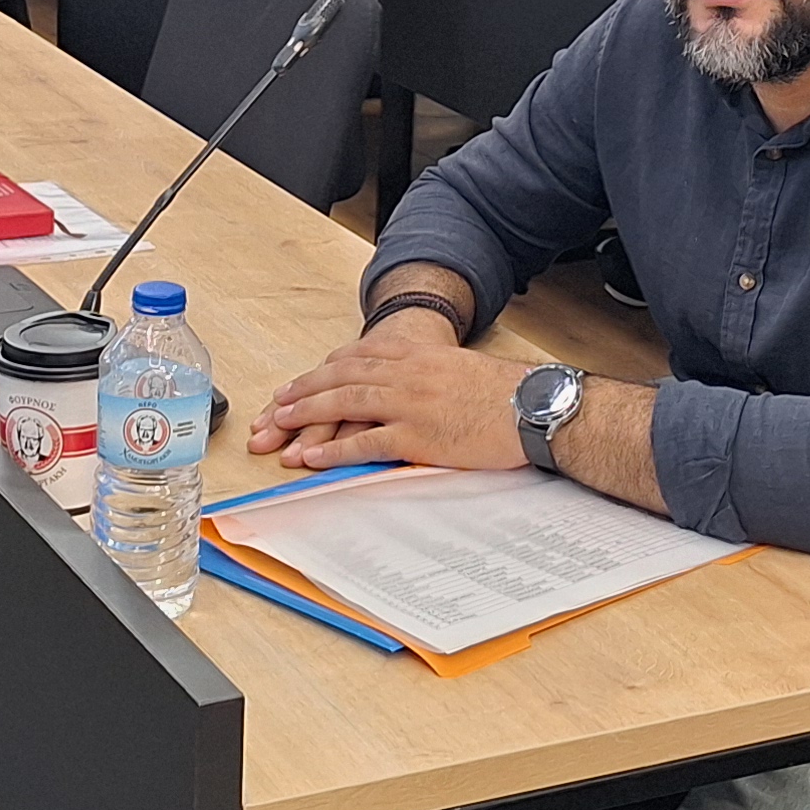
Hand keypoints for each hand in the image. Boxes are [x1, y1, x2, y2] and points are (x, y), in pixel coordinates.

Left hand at [249, 310, 530, 471]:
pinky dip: (335, 449)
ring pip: (345, 403)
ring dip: (308, 414)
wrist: (534, 406)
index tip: (299, 383)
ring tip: (281, 425)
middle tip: (275, 405)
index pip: (355, 357)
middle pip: (341, 376)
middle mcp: (407, 372)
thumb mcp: (456, 368)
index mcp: (416, 353)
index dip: (321, 371)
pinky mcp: (418, 434)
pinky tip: (313, 456)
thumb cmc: (502, 392)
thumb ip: (424, 372)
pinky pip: (366, 441)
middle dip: (303, 391)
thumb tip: (401, 386)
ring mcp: (410, 402)